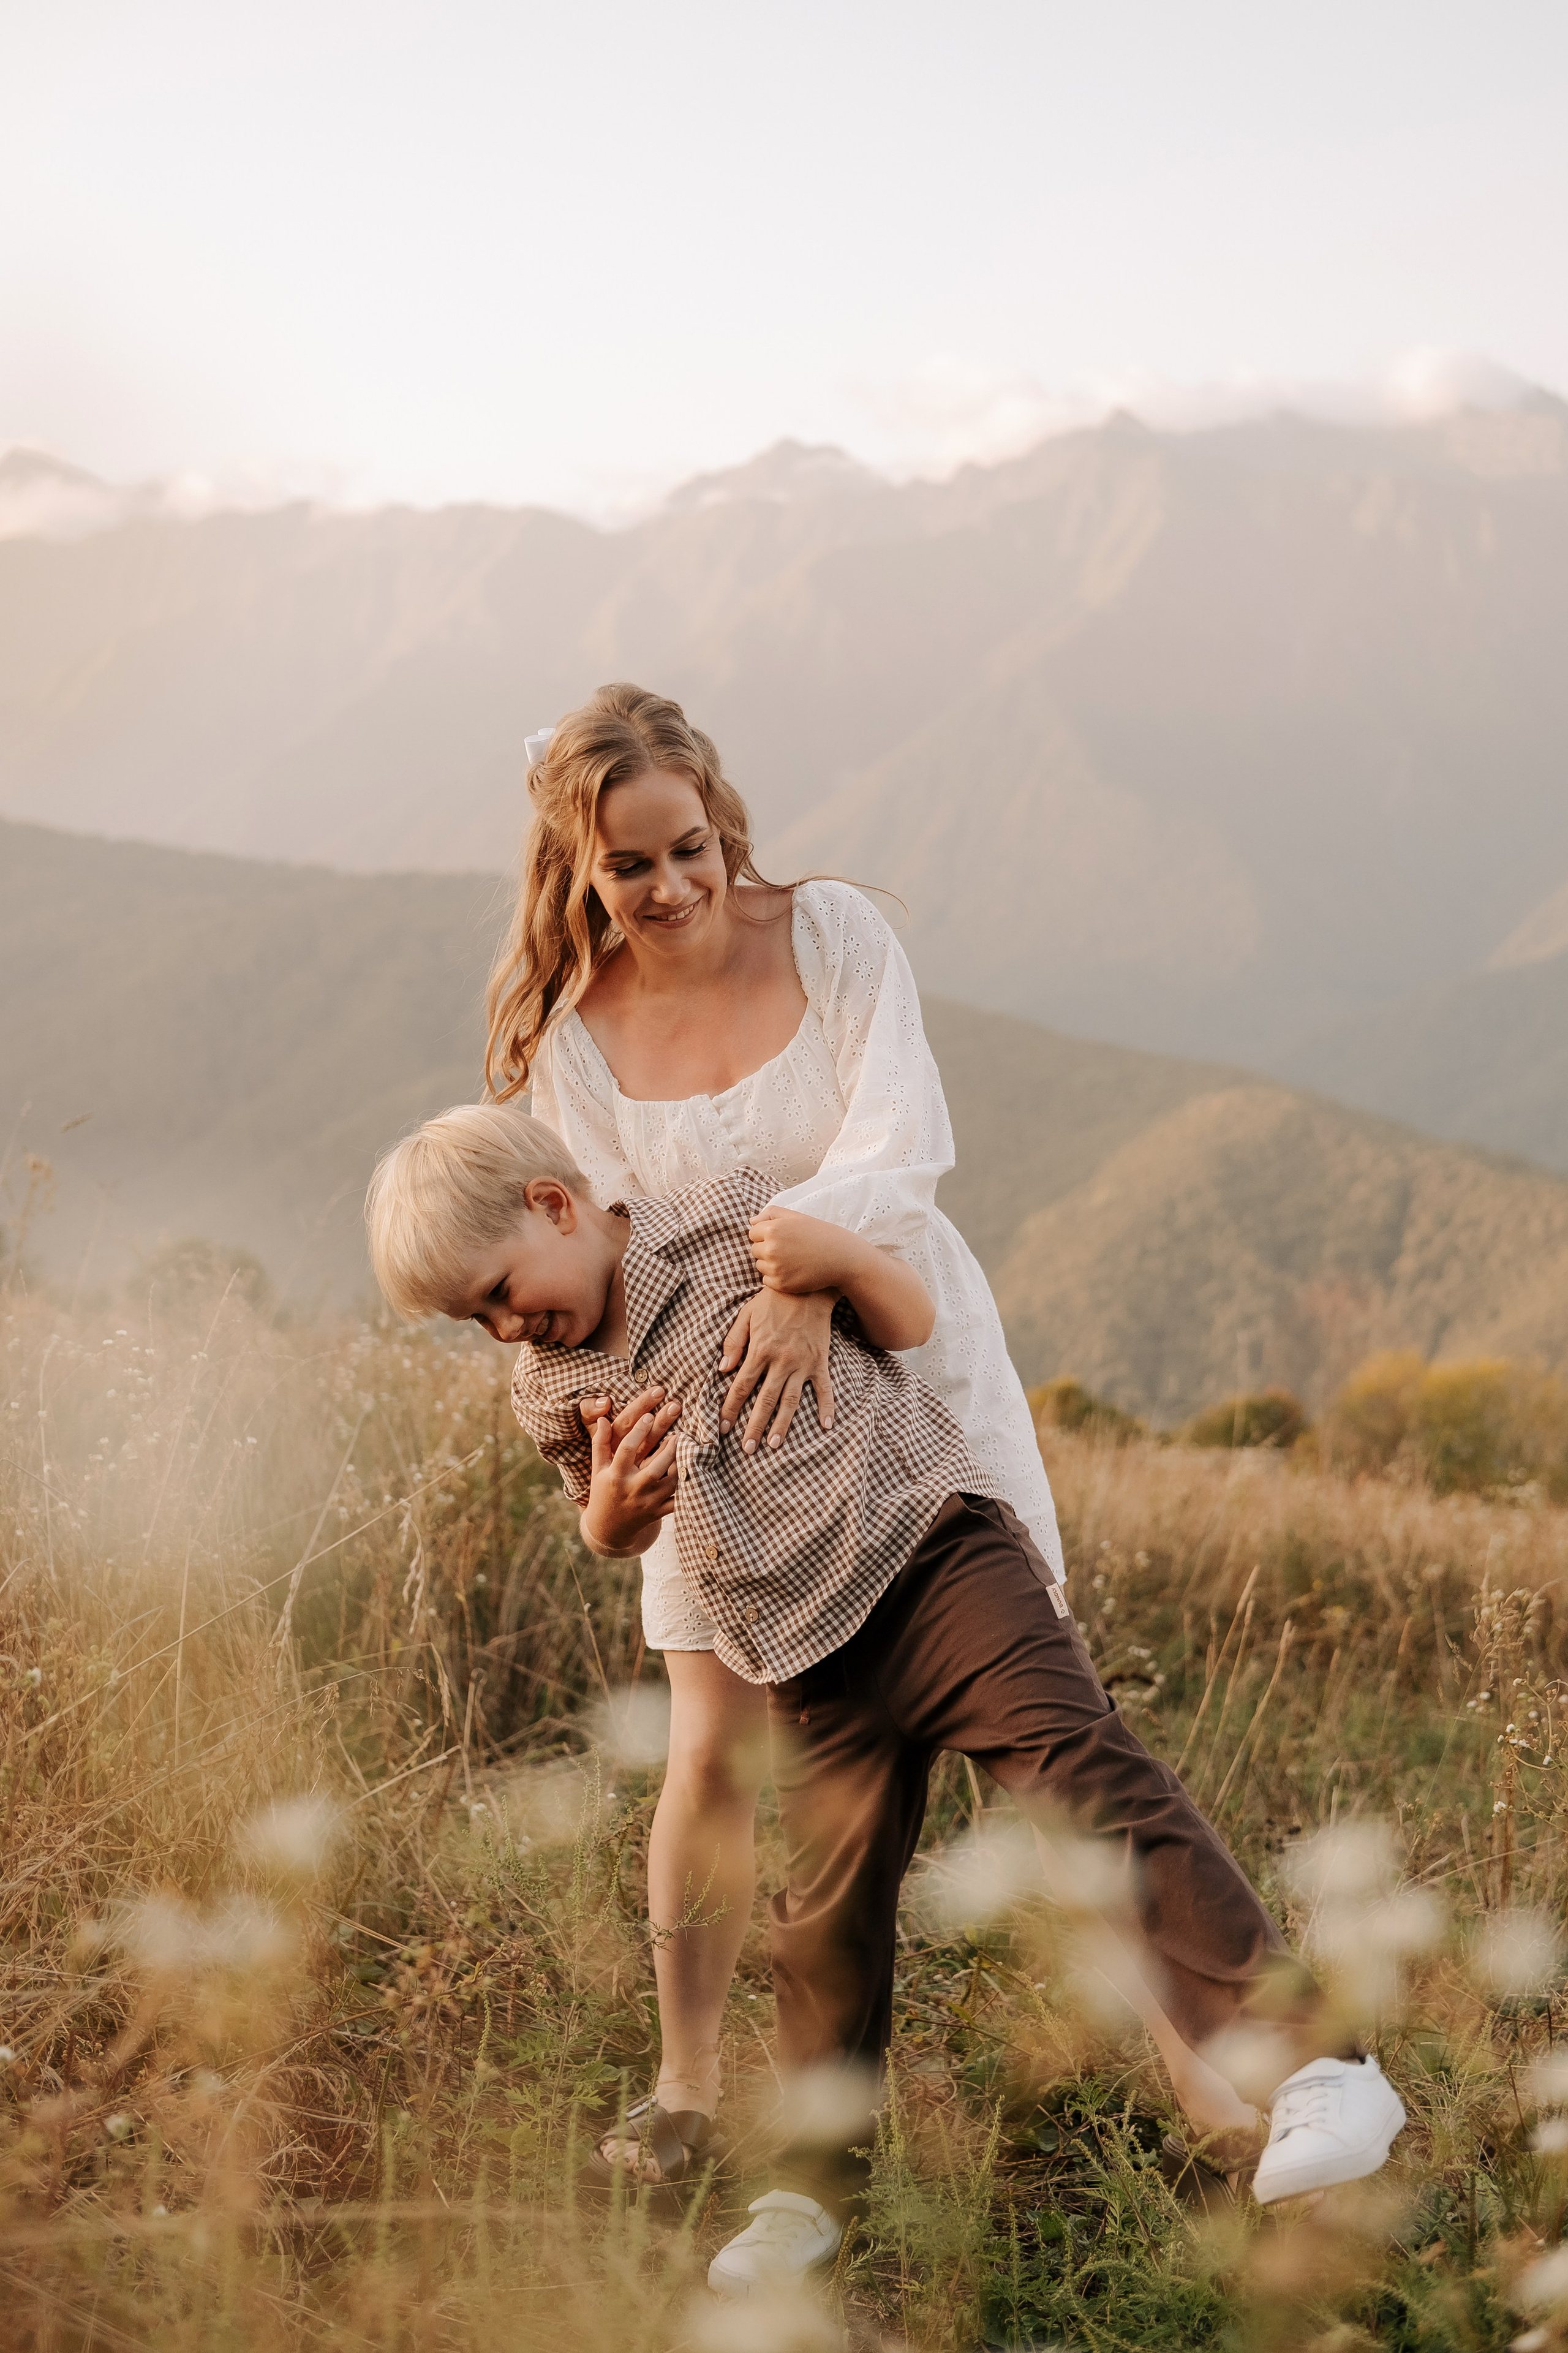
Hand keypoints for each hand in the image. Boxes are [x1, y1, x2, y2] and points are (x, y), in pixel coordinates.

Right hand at [579, 1389, 681, 1554]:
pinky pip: (679, 1500)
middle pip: (655, 1468)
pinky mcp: (659, 1512)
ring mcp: (648, 1503)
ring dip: (682, 1465)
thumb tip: (603, 1417)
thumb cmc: (603, 1491)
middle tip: (679, 1432)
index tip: (649, 1415)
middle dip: (669, 1449)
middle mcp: (632, 1490)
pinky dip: (688, 1488)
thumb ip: (601, 1443)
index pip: (627, 1449)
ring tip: (689, 1447)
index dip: (638, 1431)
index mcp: (615, 1476)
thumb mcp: (598, 1468)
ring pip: (671, 1483)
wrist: (608, 1529)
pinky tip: (695, 1469)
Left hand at [717, 1286, 836, 1452]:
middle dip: (754, 1426)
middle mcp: (781, 1361)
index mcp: (760, 1350)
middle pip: (764, 1400)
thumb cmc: (773, 1300)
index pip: (740, 1386)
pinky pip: (824, 1389)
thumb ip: (734, 1342)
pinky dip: (826, 1407)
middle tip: (746, 1449)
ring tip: (774, 1444)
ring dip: (783, 1424)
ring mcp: (803, 1363)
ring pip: (791, 1400)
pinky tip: (825, 1426)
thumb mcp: (746, 1315)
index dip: (730, 1409)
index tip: (723, 1428)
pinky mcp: (820, 1361)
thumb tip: (722, 1370)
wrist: (809, 1286)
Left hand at [746, 1207, 859, 1296]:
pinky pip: (766, 1281)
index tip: (783, 1238)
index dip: (766, 1235)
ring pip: (760, 1266)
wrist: (840, 1258)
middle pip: (755, 1250)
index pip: (753, 1233)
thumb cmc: (819, 1234)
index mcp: (773, 1229)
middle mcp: (771, 1248)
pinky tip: (792, 1272)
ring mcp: (775, 1268)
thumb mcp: (796, 1216)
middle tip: (789, 1250)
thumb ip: (771, 1214)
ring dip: (770, 1264)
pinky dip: (776, 1278)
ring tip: (792, 1260)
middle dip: (767, 1249)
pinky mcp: (781, 1284)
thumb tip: (751, 1221)